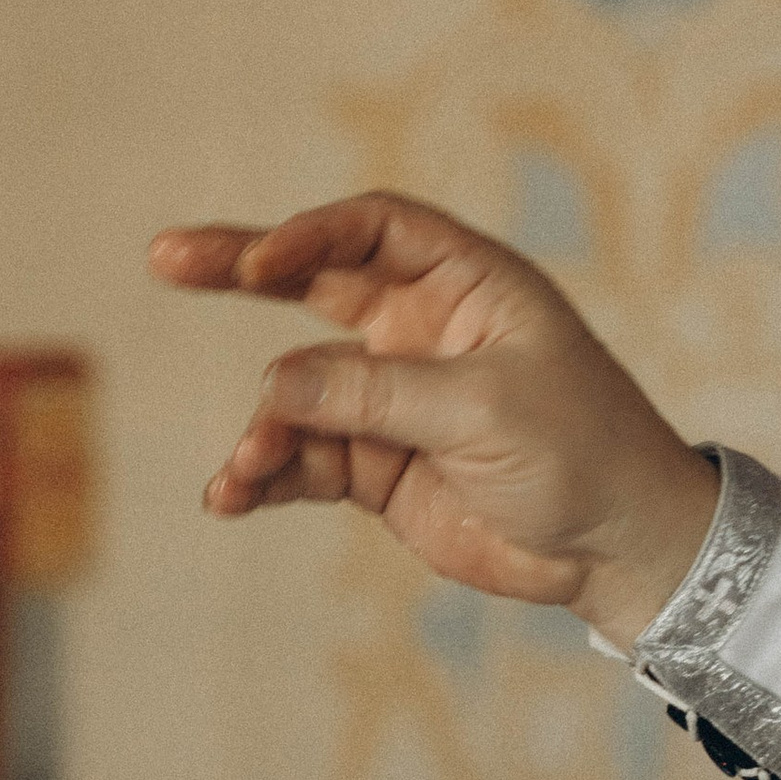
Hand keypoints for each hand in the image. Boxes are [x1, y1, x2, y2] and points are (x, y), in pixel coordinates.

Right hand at [150, 193, 719, 645]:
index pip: (374, 230)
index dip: (311, 235)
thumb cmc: (582, 452)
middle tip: (165, 257)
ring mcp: (392, 401)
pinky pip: (303, 462)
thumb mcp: (484, 410)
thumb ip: (377, 394)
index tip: (260, 266)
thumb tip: (270, 384)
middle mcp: (420, 332)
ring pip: (298, 395)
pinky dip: (267, 477)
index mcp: (466, 286)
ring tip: (245, 471)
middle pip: (311, 285)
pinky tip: (232, 496)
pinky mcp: (377, 469)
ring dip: (265, 430)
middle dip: (238, 273)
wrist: (615, 549)